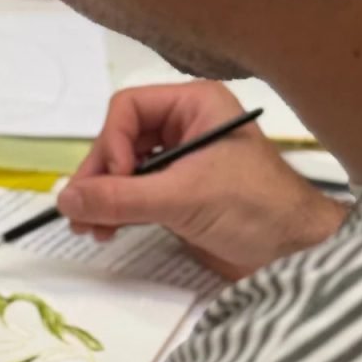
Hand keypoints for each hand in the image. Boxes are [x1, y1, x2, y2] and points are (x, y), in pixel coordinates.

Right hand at [56, 82, 347, 279]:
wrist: (296, 255)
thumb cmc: (255, 210)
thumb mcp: (182, 198)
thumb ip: (121, 197)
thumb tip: (65, 200)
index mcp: (195, 106)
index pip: (128, 109)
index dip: (113, 144)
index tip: (115, 181)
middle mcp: (184, 126)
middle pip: (119, 140)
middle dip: (100, 177)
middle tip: (81, 211)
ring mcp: (179, 162)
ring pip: (122, 169)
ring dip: (102, 197)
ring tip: (88, 228)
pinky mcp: (177, 194)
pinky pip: (133, 193)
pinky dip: (116, 210)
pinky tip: (104, 230)